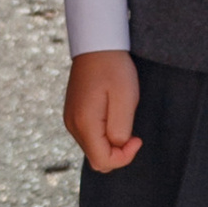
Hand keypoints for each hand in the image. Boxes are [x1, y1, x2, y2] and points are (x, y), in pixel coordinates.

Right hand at [63, 49, 141, 174]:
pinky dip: (103, 135)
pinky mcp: (73, 114)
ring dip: (110, 143)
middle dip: (118, 152)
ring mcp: (70, 119)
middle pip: (97, 158)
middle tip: (132, 131)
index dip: (124, 158)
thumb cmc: (114, 69)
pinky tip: (112, 115)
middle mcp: (73, 125)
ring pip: (93, 148)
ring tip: (122, 117)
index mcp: (85, 123)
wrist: (96, 44)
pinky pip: (89, 136)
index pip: (103, 162)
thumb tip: (117, 146)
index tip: (137, 138)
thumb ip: (120, 130)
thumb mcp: (125, 99)